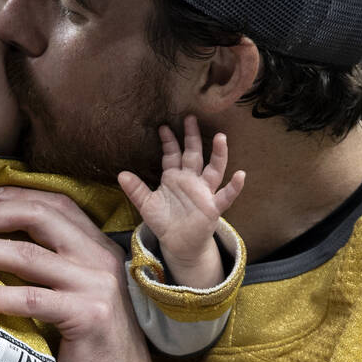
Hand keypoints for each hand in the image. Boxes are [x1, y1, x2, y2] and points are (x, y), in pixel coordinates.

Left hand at [0, 185, 231, 361]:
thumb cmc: (93, 349)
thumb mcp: (80, 296)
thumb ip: (54, 268)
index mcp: (101, 249)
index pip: (57, 204)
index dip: (17, 196)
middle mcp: (101, 259)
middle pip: (40, 217)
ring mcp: (96, 286)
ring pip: (27, 254)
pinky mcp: (86, 316)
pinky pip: (30, 298)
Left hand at [118, 116, 244, 286]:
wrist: (178, 244)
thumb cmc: (165, 222)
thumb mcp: (146, 205)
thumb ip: (136, 190)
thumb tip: (121, 174)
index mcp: (174, 178)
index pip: (172, 154)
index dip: (169, 141)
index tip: (163, 126)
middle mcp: (191, 180)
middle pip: (193, 154)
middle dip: (191, 137)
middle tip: (190, 117)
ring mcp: (204, 192)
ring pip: (214, 169)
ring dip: (218, 154)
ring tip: (221, 137)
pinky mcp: (213, 207)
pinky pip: (226, 195)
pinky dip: (234, 186)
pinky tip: (240, 175)